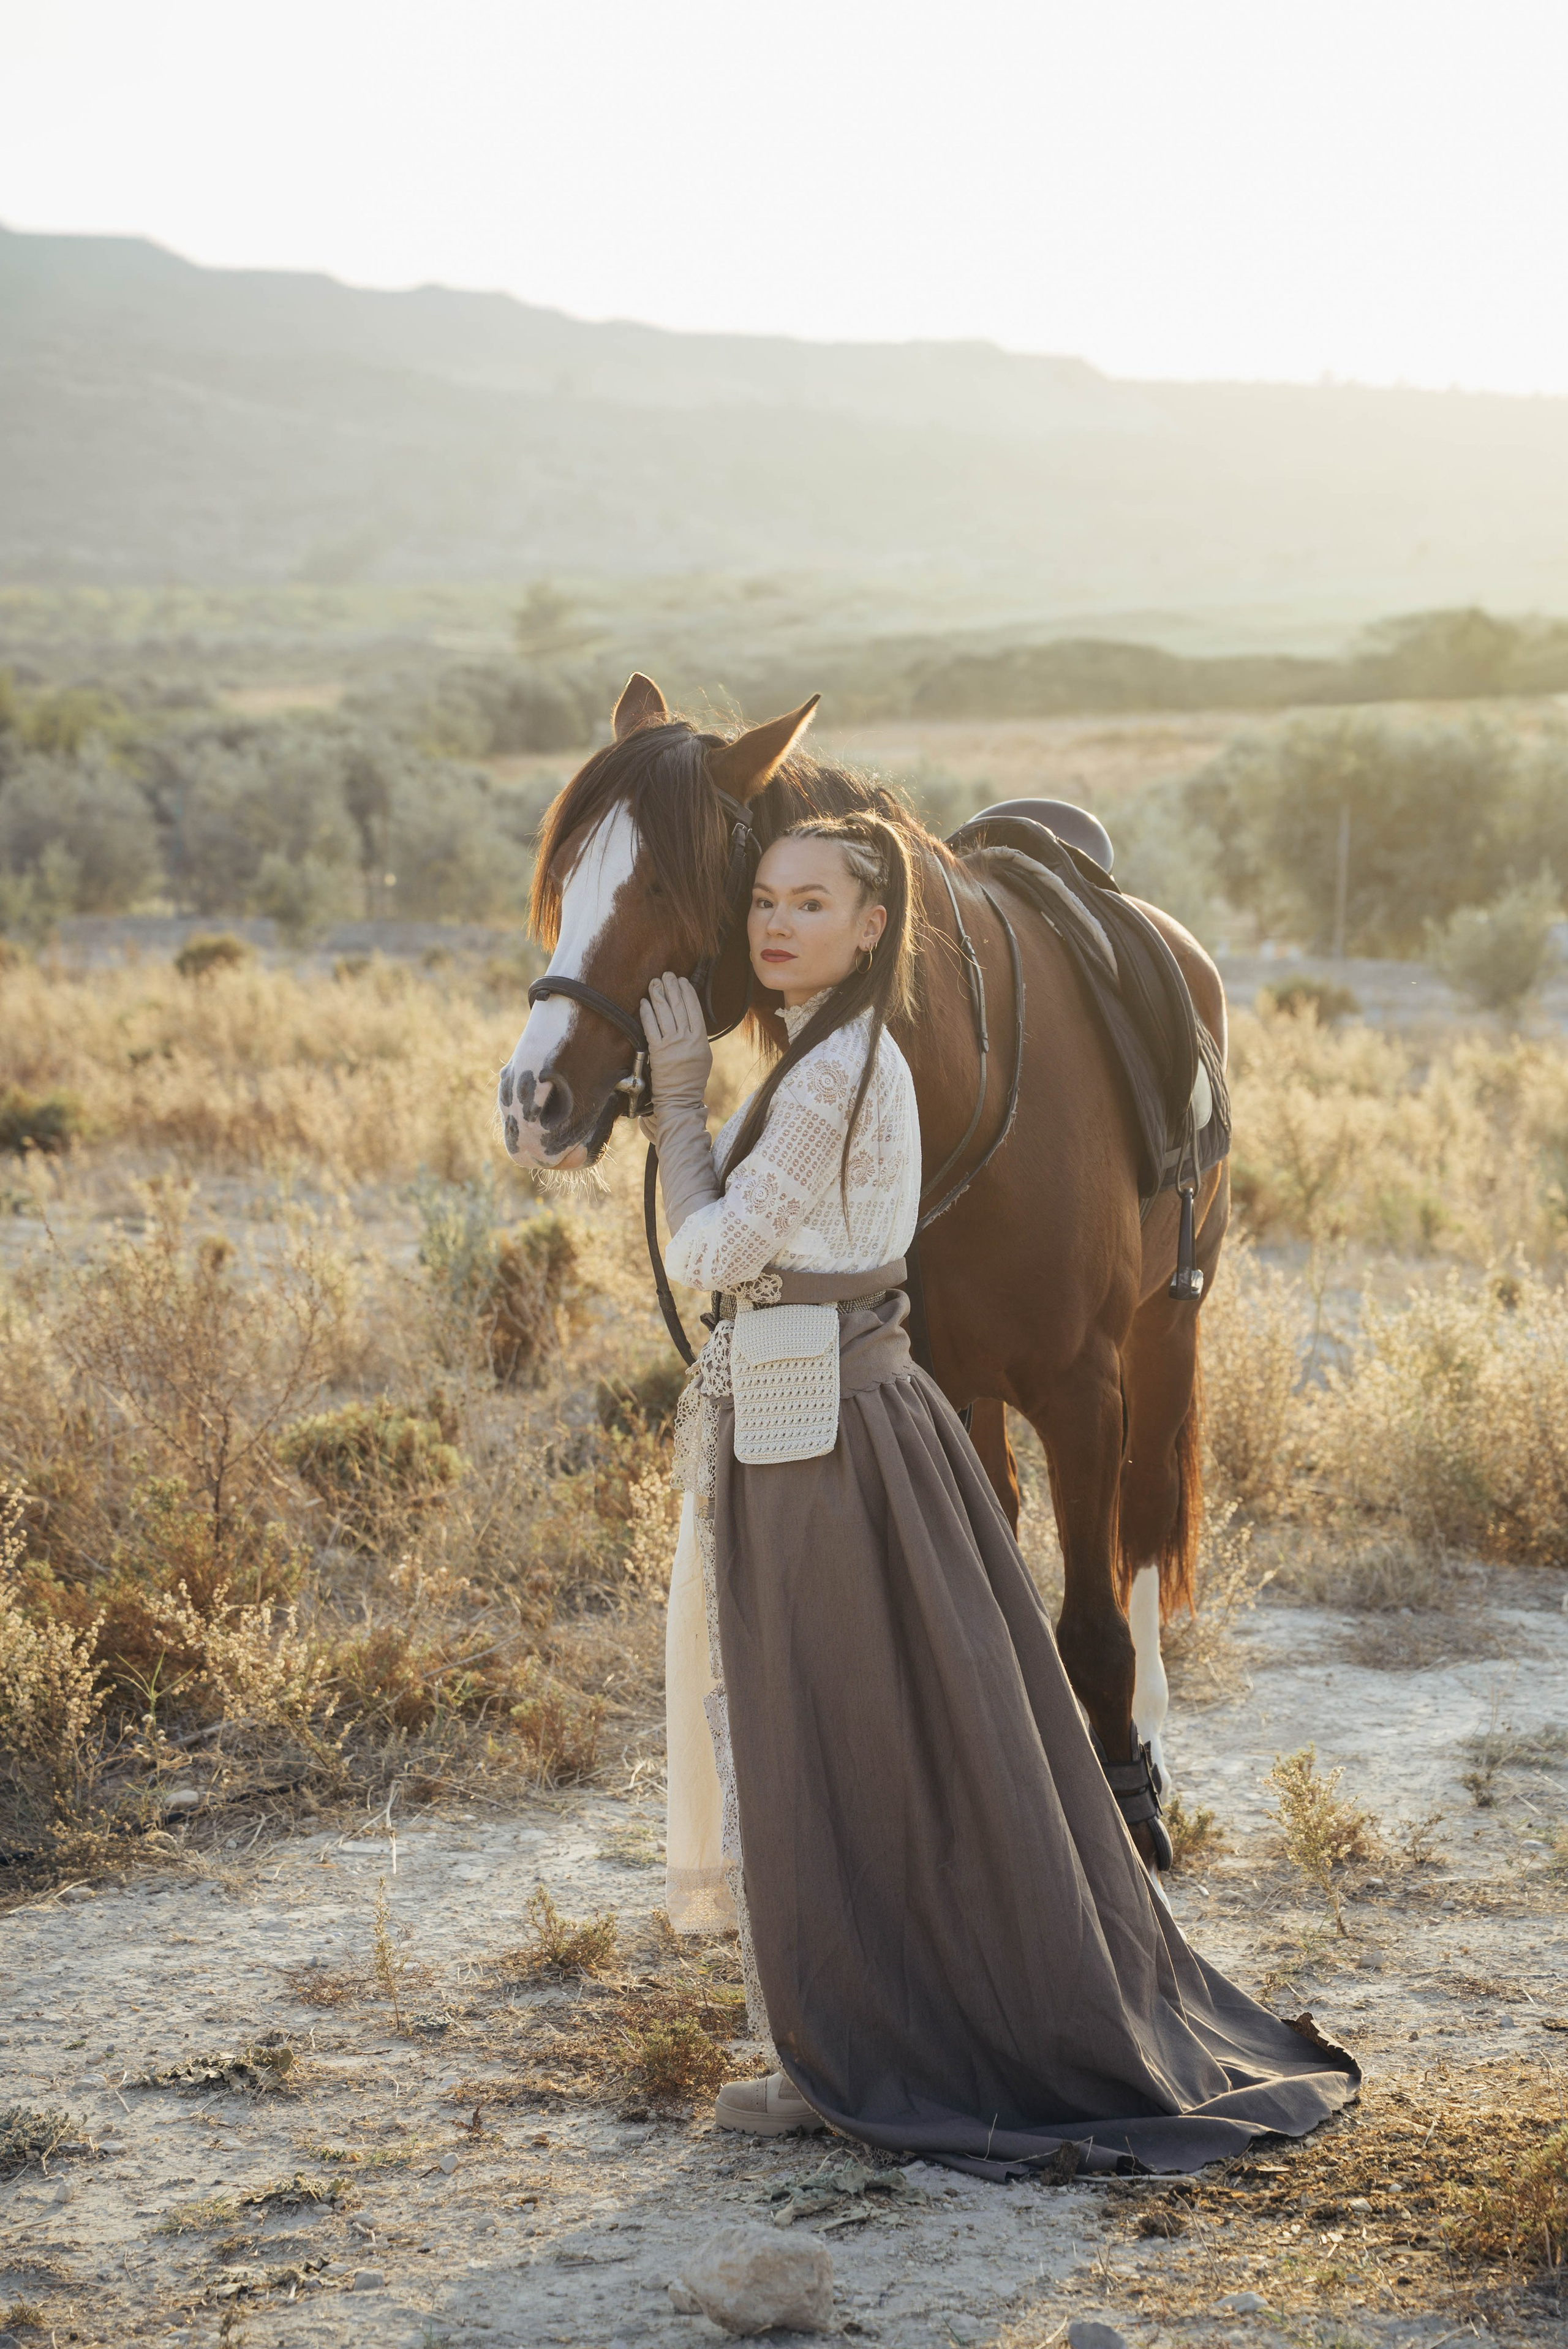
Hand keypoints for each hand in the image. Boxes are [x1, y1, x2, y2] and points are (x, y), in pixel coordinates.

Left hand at [639, 972, 711, 1108]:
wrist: (680, 1097)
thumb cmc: (691, 1077)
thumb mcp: (703, 1054)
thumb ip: (696, 1034)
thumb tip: (687, 1012)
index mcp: (701, 1039)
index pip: (694, 1009)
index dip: (687, 992)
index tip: (681, 980)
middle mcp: (687, 1040)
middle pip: (678, 1007)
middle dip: (671, 988)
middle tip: (666, 975)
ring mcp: (672, 1045)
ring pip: (664, 1014)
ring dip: (658, 995)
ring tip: (654, 983)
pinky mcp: (657, 1052)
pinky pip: (651, 1027)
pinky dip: (647, 1013)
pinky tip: (644, 1003)